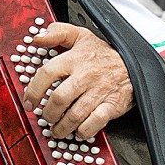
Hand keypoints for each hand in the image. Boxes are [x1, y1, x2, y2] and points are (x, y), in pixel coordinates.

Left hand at [21, 22, 133, 140]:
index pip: (47, 74)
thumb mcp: (81, 36)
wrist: (136, 64)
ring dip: (62, 126)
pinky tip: (78, 132)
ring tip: (57, 129)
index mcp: (75, 59)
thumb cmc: (105, 54)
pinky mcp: (112, 105)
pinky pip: (95, 122)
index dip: (34, 90)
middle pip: (59, 99)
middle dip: (48, 113)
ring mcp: (99, 92)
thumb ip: (57, 33)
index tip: (29, 102)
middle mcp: (85, 76)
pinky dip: (84, 131)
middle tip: (46, 118)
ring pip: (74, 115)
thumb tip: (37, 38)